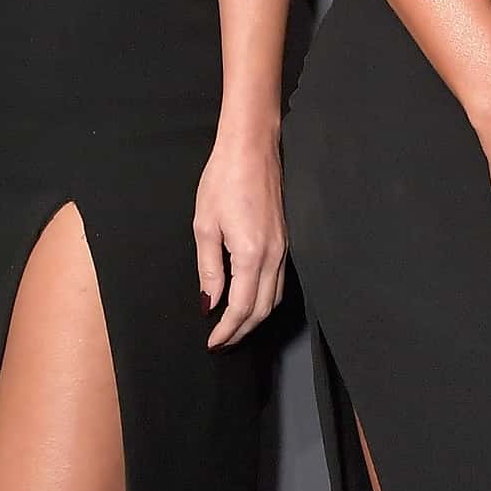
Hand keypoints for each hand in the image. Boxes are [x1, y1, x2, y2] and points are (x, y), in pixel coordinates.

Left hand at [194, 127, 286, 346]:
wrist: (251, 148)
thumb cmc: (223, 180)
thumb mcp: (205, 225)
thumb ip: (209, 269)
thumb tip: (209, 303)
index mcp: (251, 254)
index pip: (240, 307)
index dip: (227, 330)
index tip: (213, 342)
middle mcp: (273, 256)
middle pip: (262, 309)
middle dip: (242, 331)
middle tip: (222, 342)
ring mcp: (284, 248)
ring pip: (274, 298)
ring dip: (255, 318)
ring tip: (234, 327)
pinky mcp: (285, 240)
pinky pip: (279, 281)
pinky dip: (265, 299)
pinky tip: (249, 300)